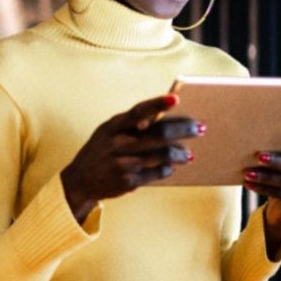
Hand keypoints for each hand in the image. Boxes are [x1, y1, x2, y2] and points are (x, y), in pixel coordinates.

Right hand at [59, 93, 202, 221]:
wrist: (80, 180)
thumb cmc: (102, 149)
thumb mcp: (108, 131)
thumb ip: (131, 124)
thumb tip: (166, 117)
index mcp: (113, 126)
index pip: (138, 111)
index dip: (157, 104)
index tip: (176, 98)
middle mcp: (117, 144)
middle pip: (158, 135)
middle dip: (183, 130)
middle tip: (200, 128)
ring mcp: (122, 164)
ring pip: (161, 156)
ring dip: (180, 154)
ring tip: (189, 154)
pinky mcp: (127, 182)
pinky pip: (156, 174)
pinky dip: (167, 169)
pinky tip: (172, 167)